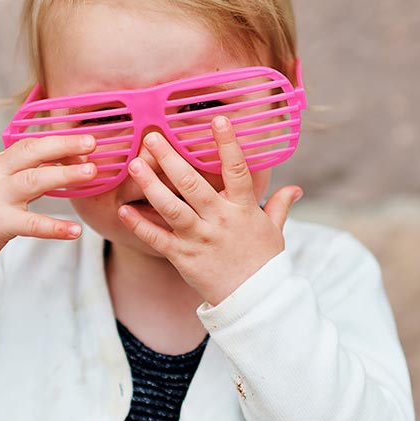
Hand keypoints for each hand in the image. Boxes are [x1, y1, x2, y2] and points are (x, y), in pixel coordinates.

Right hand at [0, 135, 98, 265]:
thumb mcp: (0, 182)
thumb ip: (29, 173)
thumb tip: (66, 164)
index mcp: (0, 162)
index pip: (32, 143)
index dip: (60, 141)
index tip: (86, 142)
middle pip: (32, 152)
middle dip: (64, 145)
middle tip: (93, 142)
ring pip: (34, 181)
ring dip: (64, 174)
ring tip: (91, 173)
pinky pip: (31, 225)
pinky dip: (55, 227)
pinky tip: (75, 231)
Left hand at [117, 116, 302, 304]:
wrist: (255, 301)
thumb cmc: (264, 263)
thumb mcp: (275, 231)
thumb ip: (280, 205)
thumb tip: (296, 188)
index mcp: (243, 209)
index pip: (237, 170)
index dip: (228, 144)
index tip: (217, 119)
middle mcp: (220, 220)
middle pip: (192, 185)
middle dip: (170, 159)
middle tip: (151, 137)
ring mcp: (199, 239)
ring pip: (171, 208)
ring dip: (150, 185)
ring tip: (133, 165)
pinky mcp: (183, 258)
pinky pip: (157, 239)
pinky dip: (139, 225)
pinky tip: (123, 210)